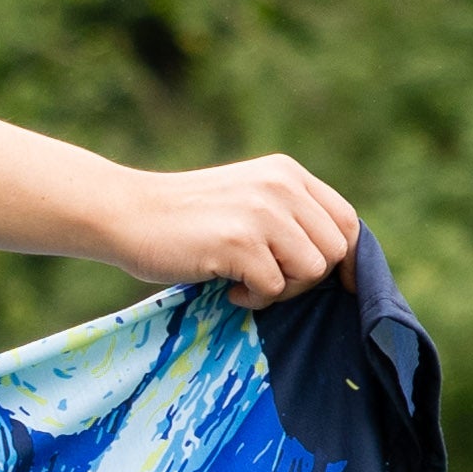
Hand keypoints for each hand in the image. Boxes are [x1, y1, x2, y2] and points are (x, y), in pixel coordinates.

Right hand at [100, 154, 358, 308]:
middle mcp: (281, 187)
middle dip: (309, 278)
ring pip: (312, 270)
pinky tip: (228, 286)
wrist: (126, 213)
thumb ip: (287, 215)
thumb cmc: (183, 218)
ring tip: (246, 282)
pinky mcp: (240, 242)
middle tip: (270, 281)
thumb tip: (334, 262)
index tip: (334, 284)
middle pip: (335, 249)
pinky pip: (274, 288)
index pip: (345, 220)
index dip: (346, 258)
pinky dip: (253, 298)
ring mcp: (262, 213)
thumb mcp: (246, 199)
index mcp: (286, 173)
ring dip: (283, 289)